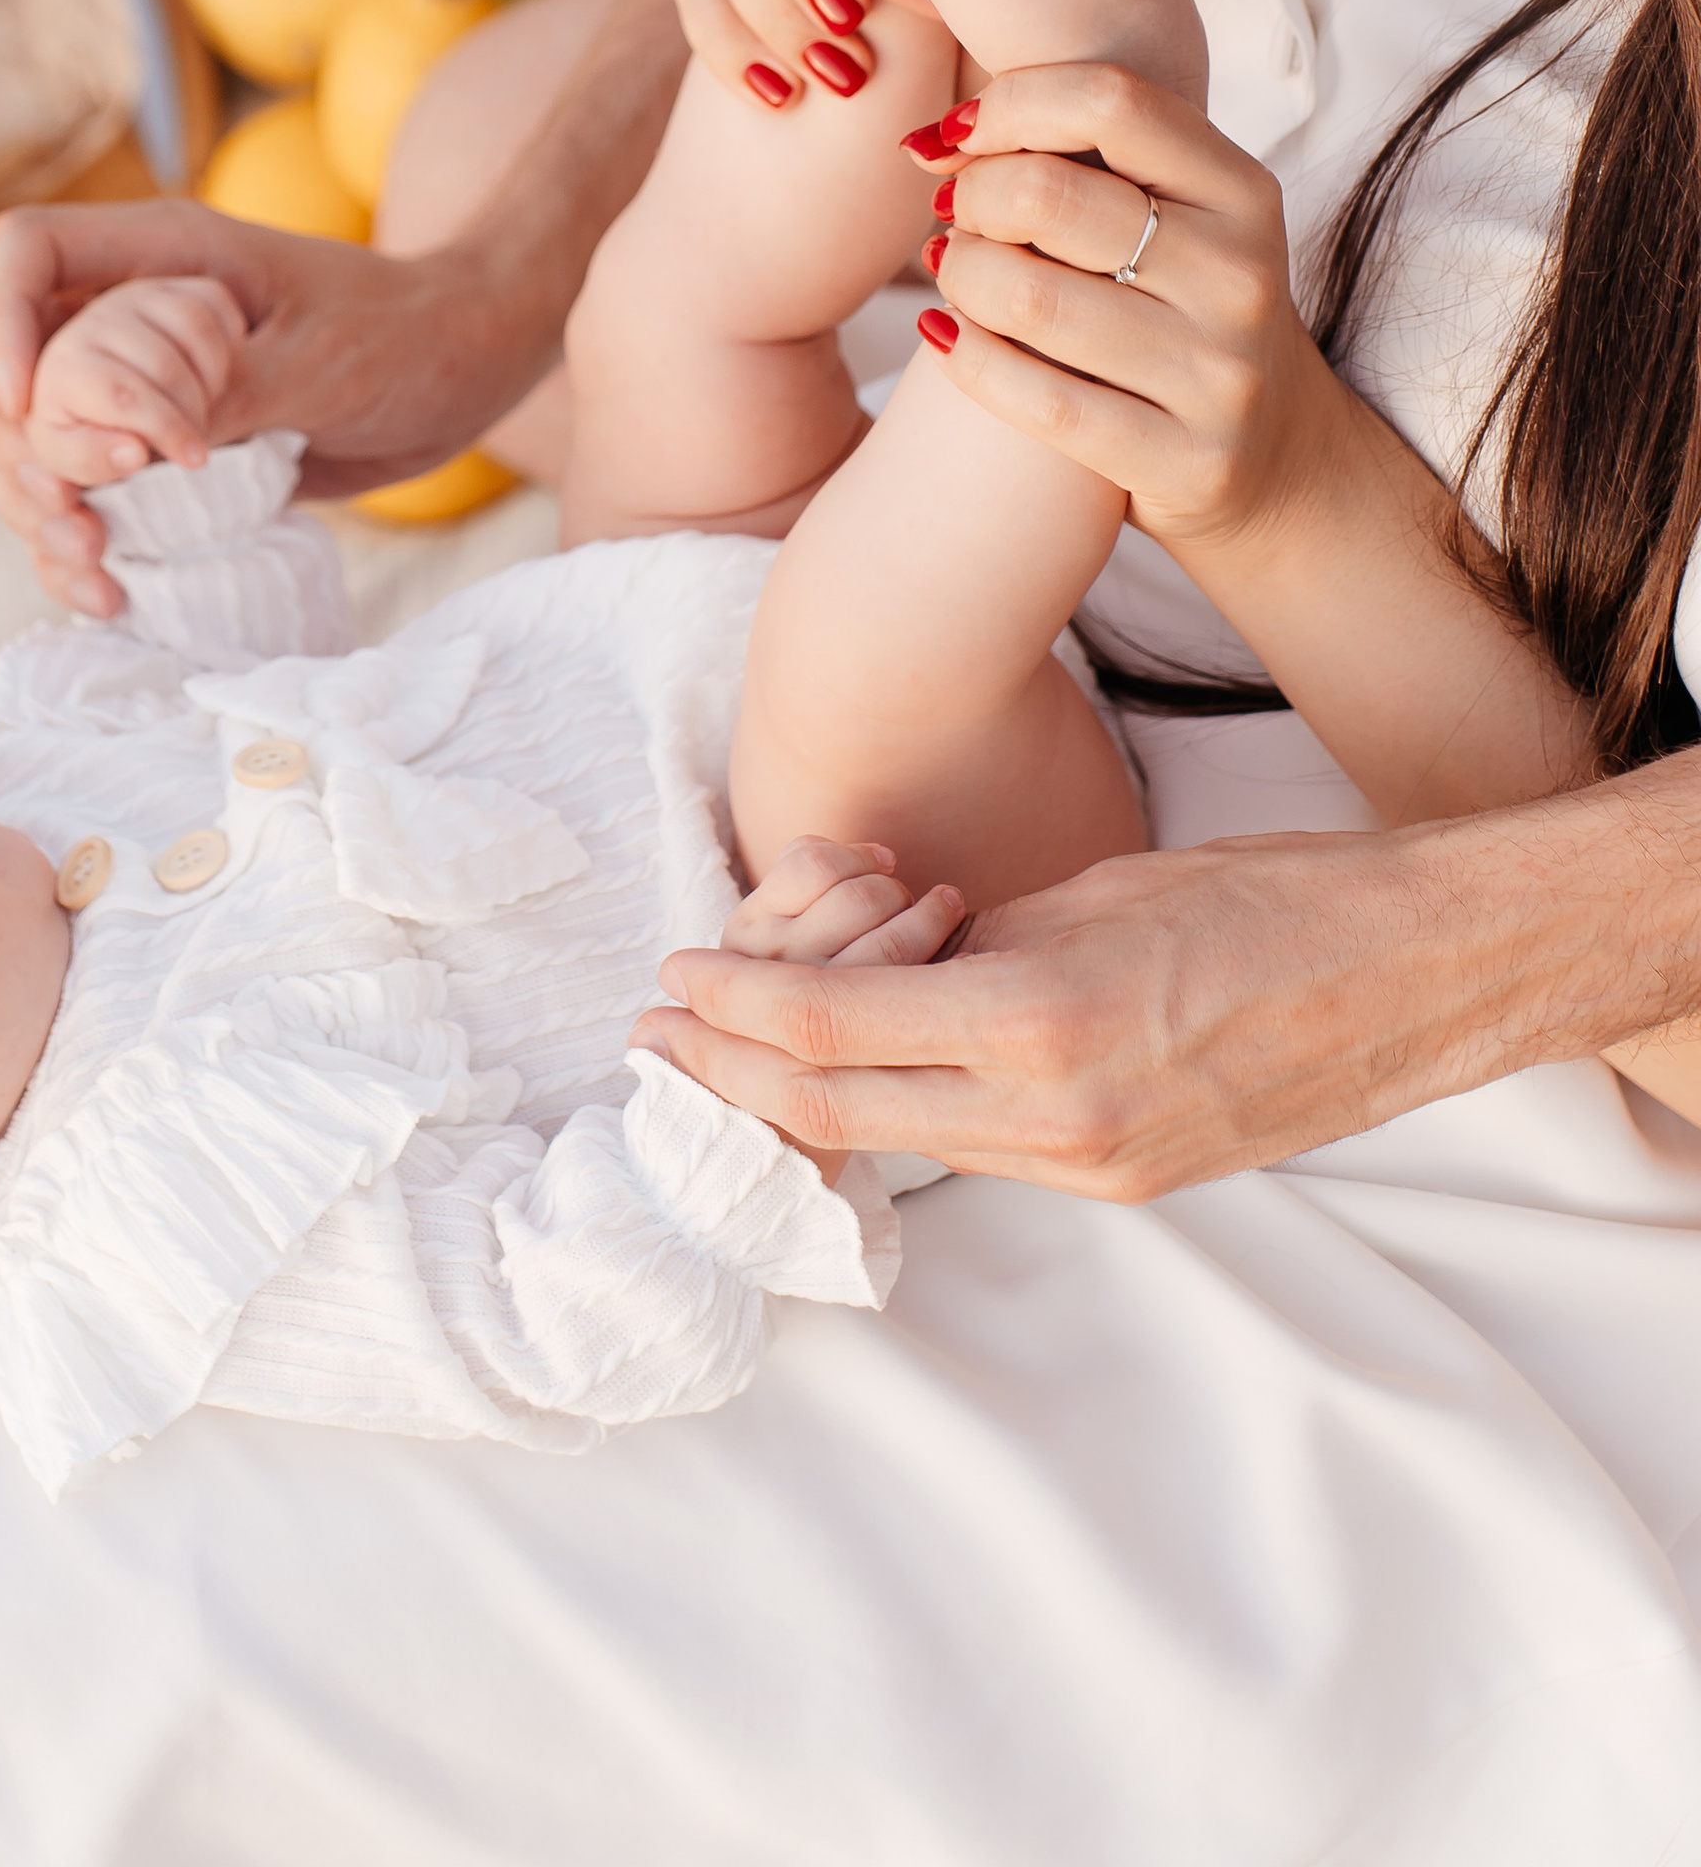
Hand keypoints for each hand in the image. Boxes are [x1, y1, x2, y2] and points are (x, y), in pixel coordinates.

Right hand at [0, 202, 530, 615]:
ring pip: (20, 436)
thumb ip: (231, 390)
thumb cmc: (404, 333)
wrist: (463, 366)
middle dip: (8, 439)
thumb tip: (143, 442)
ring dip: (31, 504)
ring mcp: (132, 385)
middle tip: (71, 512)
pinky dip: (70, 544)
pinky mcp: (154, 453)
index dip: (0, 320)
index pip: (24, 251)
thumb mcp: (321, 359)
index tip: (27, 403)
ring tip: (91, 562)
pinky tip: (105, 592)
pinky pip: (75, 491)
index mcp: (159, 254)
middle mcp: (126, 312)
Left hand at [637, 823, 1501, 1194]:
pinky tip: (859, 1078)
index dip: (734, 1008)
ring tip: (729, 1055)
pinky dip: (904, 1112)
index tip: (671, 978)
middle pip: (843, 1110)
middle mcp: (1058, 1119)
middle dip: (732, 1074)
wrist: (1421, 978)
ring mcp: (1096, 1167)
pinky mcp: (1131, 1183)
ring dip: (808, 1101)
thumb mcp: (1100, 890)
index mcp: (1039, 1020)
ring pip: (907, 1139)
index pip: (834, 1030)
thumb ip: (984, 942)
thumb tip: (896, 965)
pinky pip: (984, 1150)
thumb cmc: (1272, 897)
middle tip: (652, 1039)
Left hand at [911, 61, 1352, 582]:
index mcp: (1242, 190)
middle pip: (1046, 195)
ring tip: (957, 274)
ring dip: (958, 276)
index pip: (1110, 101)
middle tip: (958, 217)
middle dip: (970, 198)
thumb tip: (929, 144)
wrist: (1278, 458)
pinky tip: (947, 335)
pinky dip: (966, 356)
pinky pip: (1034, 397)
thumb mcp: (1175, 217)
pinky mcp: (1185, 460)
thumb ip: (1079, 159)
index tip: (960, 137)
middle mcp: (1240, 275)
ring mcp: (1219, 373)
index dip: (1009, 105)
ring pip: (1026, 296)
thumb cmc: (1184, 308)